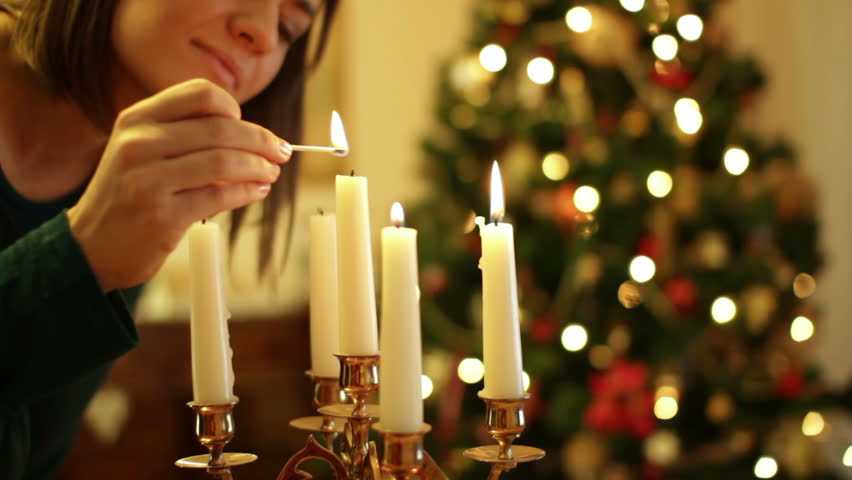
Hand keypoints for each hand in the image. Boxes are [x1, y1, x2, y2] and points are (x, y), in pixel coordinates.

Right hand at [67, 79, 291, 291]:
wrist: (91, 246)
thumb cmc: (128, 195)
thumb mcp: (142, 151)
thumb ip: (185, 136)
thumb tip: (252, 135)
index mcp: (137, 119)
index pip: (200, 95)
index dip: (236, 110)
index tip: (253, 128)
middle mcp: (139, 143)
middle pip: (221, 129)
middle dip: (261, 141)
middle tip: (282, 152)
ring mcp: (148, 180)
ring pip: (225, 162)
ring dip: (259, 167)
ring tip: (271, 172)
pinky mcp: (162, 216)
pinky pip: (220, 196)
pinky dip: (248, 192)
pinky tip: (258, 191)